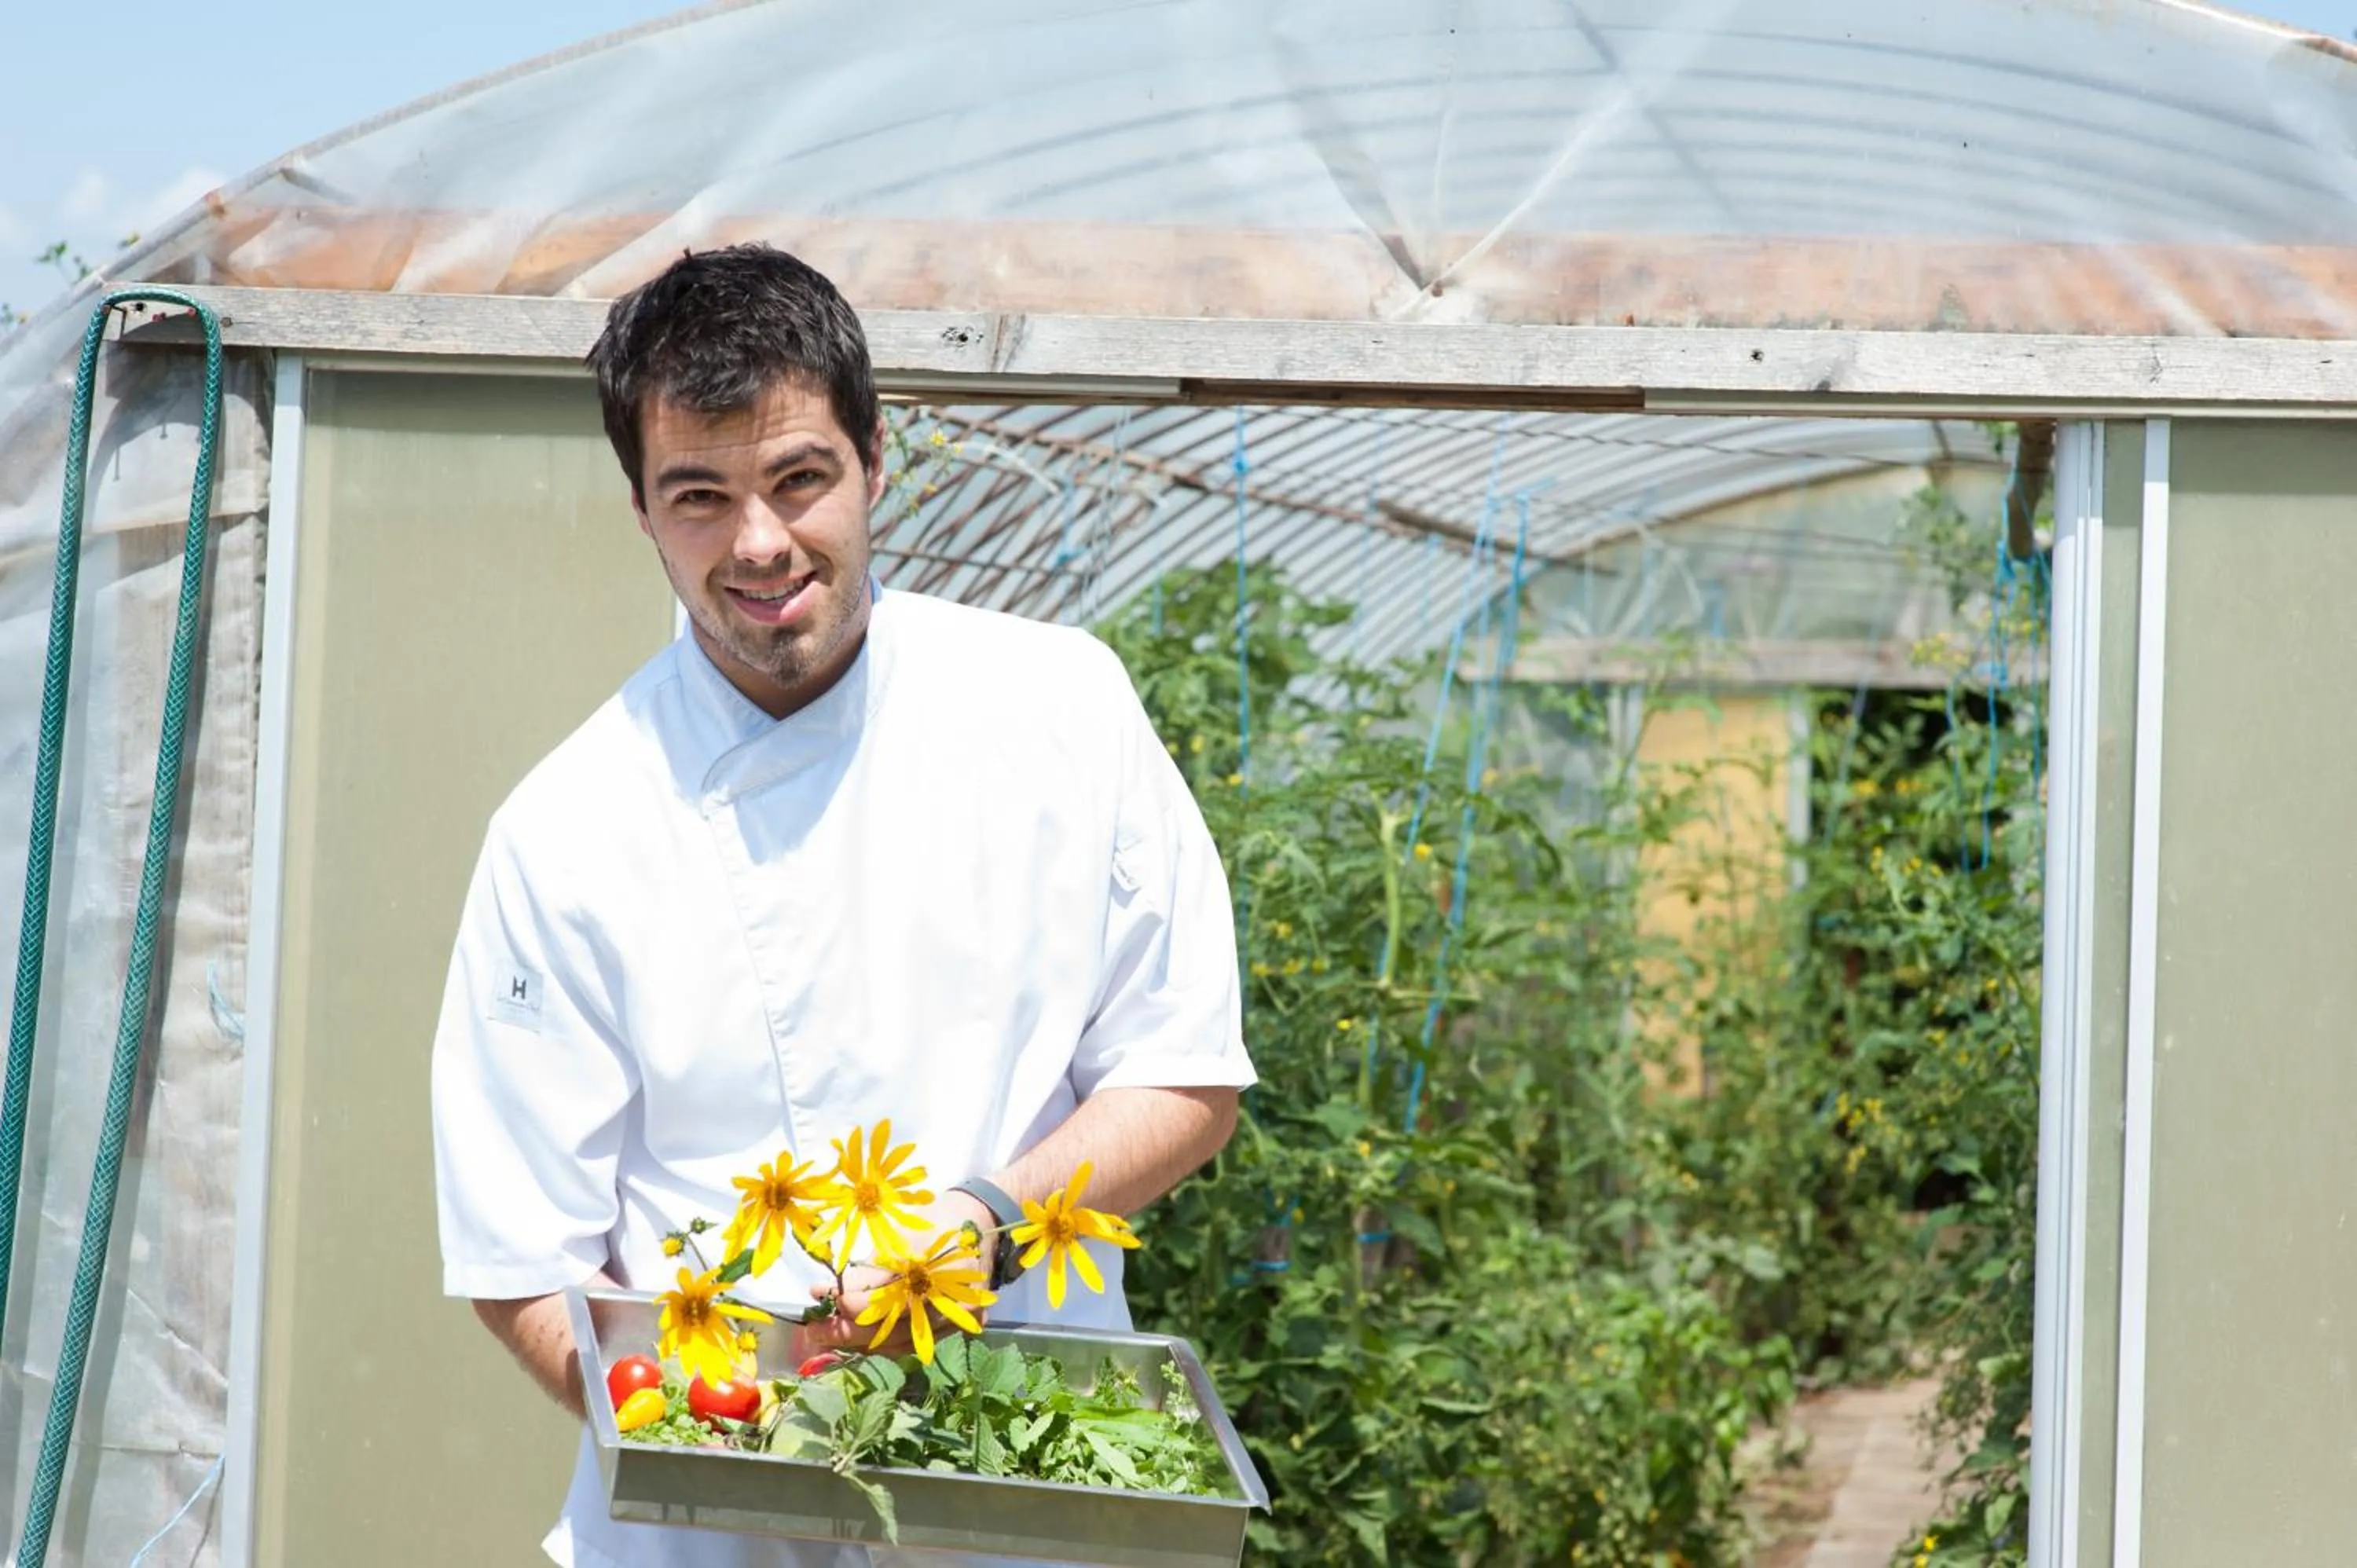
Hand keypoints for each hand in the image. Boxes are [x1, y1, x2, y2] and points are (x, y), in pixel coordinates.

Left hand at [801, 1189, 997, 1355]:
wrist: (980, 1220)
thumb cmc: (934, 1223)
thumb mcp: (898, 1240)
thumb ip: (867, 1273)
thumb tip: (827, 1296)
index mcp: (939, 1273)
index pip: (889, 1303)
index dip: (851, 1306)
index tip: (819, 1301)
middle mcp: (953, 1304)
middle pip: (893, 1331)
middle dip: (848, 1332)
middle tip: (814, 1330)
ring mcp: (958, 1321)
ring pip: (900, 1344)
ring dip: (861, 1343)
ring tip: (829, 1335)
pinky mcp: (957, 1329)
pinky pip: (913, 1343)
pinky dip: (883, 1343)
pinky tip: (858, 1339)